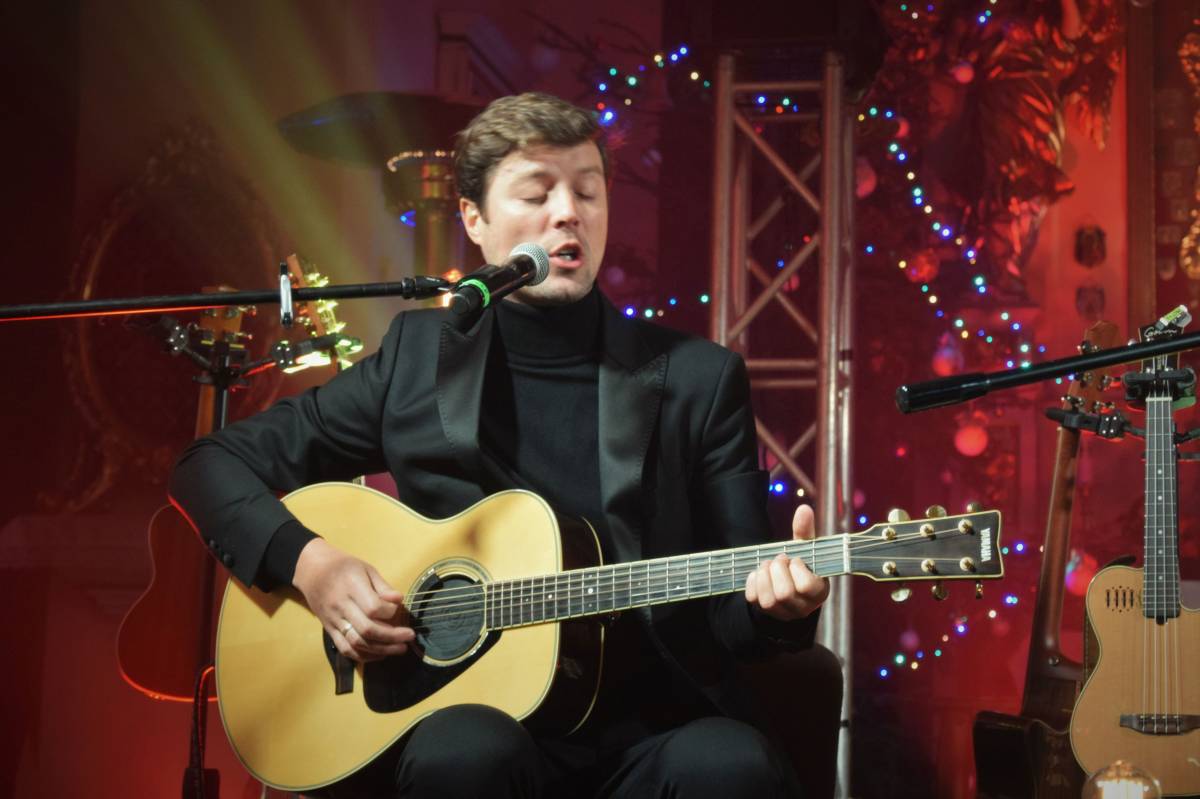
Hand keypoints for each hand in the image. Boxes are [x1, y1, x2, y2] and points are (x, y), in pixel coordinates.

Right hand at [292, 538, 415, 661]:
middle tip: (409, 636)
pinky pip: (346, 649)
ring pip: (357, 643)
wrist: (312, 571)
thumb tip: (399, 600)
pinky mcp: (329, 630)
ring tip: (400, 648)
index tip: (398, 609)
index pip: (373, 608)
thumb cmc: (344, 567)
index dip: (390, 612)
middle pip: (367, 630)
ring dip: (381, 649)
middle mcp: (341, 606)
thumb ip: (383, 587)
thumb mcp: (366, 569)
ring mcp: (333, 621)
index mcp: (352, 586)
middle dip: (392, 637)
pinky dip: (364, 656)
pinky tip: (380, 653)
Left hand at [744, 504, 829, 620]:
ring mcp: (783, 613)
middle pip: (784, 593)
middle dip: (777, 569)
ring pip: (768, 599)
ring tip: (768, 565)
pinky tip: (759, 574)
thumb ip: (805, 531)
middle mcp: (803, 608)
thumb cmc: (801, 565)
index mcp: (819, 593)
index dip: (796, 568)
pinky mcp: (765, 612)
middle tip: (779, 559)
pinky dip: (752, 581)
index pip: (806, 586)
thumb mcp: (805, 549)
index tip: (795, 559)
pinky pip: (753, 598)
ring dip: (764, 575)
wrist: (788, 585)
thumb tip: (804, 509)